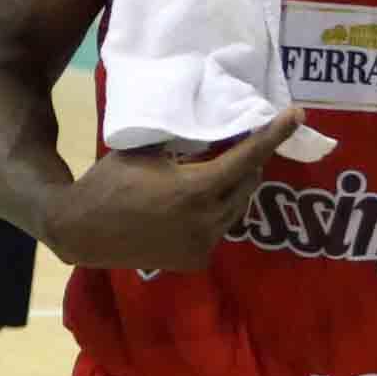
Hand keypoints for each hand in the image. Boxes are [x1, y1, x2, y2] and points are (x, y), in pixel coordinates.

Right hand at [47, 109, 306, 272]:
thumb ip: (182, 144)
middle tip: (244, 143)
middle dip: (250, 162)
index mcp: (193, 189)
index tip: (295, 115)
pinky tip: (193, 205)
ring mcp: (202, 244)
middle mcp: (205, 220)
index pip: (247, 158)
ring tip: (215, 172)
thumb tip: (212, 129)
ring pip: (236, 209)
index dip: (273, 135)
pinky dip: (215, 212)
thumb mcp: (145, 152)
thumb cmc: (108, 183)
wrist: (81, 230)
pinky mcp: (195, 260)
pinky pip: (218, 228)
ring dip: (233, 188)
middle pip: (247, 184)